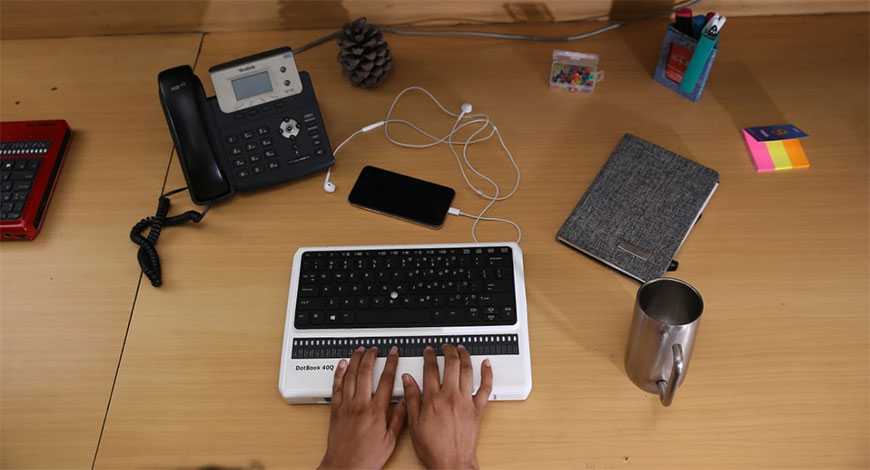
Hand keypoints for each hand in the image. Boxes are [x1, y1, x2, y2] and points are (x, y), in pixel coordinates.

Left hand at [319, 346, 405, 469]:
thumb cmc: (367, 457)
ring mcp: (346, 405)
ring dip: (355, 360)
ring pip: (350, 375)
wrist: (345, 466)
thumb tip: (404, 401)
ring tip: (360, 350)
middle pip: (366, 372)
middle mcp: (360, 404)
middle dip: (371, 356)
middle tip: (375, 348)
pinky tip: (342, 364)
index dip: (391, 363)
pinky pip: (336, 386)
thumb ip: (398, 418)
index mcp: (377, 411)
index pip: (386, 380)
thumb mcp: (390, 440)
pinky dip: (339, 373)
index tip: (394, 354)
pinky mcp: (335, 409)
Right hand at [402, 344, 493, 469]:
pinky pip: (486, 388)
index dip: (429, 356)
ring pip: (467, 371)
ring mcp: (466, 401)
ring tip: (461, 349)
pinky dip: (487, 374)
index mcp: (433, 399)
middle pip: (451, 365)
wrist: (452, 462)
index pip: (430, 370)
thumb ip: (411, 399)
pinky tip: (486, 364)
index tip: (428, 350)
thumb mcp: (414, 423)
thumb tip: (407, 380)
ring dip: (464, 356)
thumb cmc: (433, 447)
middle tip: (445, 346)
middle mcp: (451, 396)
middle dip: (448, 351)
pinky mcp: (478, 409)